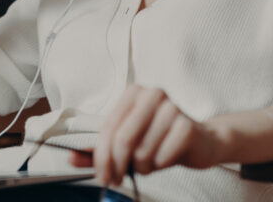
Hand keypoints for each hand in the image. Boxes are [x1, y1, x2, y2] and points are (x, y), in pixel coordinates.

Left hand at [69, 85, 226, 185]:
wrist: (201, 141)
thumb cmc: (158, 139)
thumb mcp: (126, 142)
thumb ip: (99, 150)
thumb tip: (70, 158)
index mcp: (132, 93)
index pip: (108, 128)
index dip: (100, 157)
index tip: (101, 176)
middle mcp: (152, 94)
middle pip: (122, 139)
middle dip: (117, 166)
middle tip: (116, 179)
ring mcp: (172, 108)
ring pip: (142, 152)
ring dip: (142, 167)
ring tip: (149, 162)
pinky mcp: (188, 126)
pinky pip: (163, 157)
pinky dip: (160, 165)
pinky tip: (166, 157)